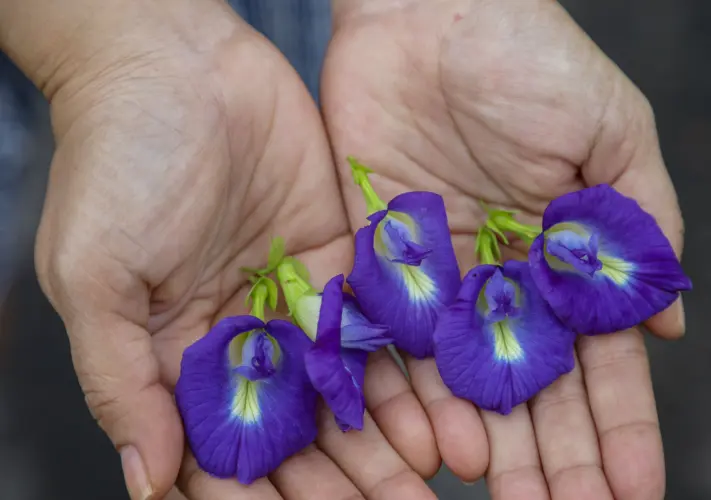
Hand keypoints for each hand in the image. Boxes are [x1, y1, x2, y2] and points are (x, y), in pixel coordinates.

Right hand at [27, 1, 436, 497]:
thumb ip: (120, 379)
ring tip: (433, 475)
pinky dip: (407, 371)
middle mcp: (243, 339)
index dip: (263, 496)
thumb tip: (148, 479)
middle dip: (345, 480)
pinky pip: (378, 326)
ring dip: (388, 438)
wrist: (178, 65)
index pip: (223, 450)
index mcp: (179, 356)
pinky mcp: (341, 259)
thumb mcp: (96, 274)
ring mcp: (295, 300)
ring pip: (347, 389)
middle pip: (299, 431)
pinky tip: (440, 411)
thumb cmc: (118, 163)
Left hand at [323, 1, 683, 497]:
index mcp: (563, 260)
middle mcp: (504, 284)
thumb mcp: (613, 136)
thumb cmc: (532, 62)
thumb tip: (668, 330)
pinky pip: (396, 345)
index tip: (635, 488)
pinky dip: (415, 397)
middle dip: (556, 456)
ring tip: (508, 497)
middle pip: (533, 389)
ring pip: (466, 383)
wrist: (431, 18)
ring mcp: (441, 282)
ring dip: (490, 443)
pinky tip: (437, 447)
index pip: (599, 363)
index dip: (620, 426)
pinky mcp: (381, 266)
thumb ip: (640, 230)